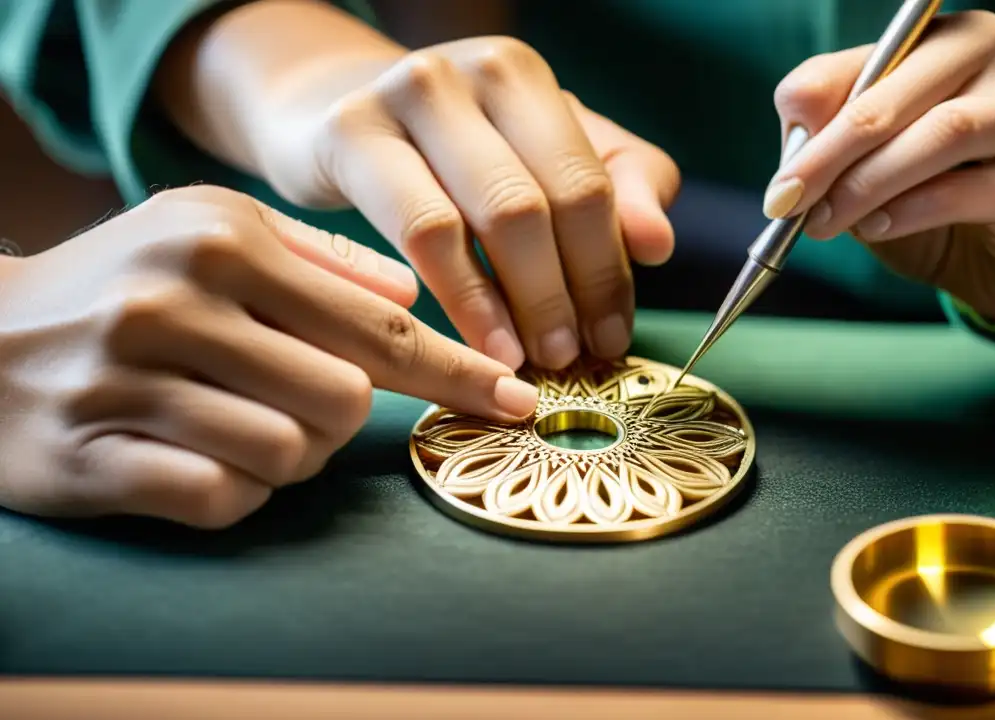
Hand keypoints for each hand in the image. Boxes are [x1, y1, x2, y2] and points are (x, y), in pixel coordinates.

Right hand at [0, 186, 536, 527]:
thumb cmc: (125, 280)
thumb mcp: (212, 230)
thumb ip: (321, 260)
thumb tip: (410, 297)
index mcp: (222, 240)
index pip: (377, 328)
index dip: (457, 372)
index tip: (516, 403)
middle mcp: (175, 303)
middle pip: (342, 402)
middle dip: (343, 420)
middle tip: (297, 399)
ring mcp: (129, 384)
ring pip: (288, 456)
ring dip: (286, 454)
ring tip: (235, 420)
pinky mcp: (94, 459)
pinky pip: (221, 499)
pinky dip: (233, 489)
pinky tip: (196, 455)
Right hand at [257, 31, 680, 369]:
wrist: (332, 109)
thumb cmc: (454, 149)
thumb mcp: (542, 154)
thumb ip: (616, 186)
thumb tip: (657, 244)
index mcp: (521, 77)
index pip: (585, 184)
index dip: (606, 270)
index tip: (612, 336)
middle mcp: (463, 76)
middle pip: (530, 206)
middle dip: (558, 295)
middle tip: (568, 358)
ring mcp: (399, 100)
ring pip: (467, 224)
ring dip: (505, 307)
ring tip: (524, 363)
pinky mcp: (347, 137)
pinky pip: (412, 235)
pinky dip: (454, 297)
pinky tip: (472, 344)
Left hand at [766, 10, 994, 322]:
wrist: (985, 253)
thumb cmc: (917, 195)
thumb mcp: (860, 163)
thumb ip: (827, 131)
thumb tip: (799, 109)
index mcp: (938, 44)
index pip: (862, 62)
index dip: (810, 118)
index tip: (779, 184)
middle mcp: (990, 60)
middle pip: (890, 95)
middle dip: (827, 157)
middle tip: (787, 205)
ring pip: (941, 133)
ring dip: (867, 186)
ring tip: (827, 222)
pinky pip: (974, 187)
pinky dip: (914, 211)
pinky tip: (880, 228)